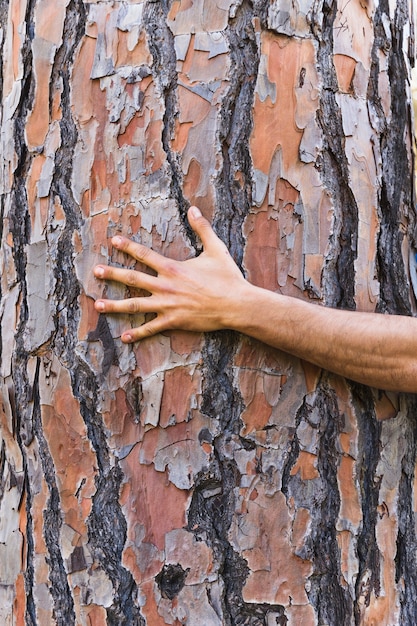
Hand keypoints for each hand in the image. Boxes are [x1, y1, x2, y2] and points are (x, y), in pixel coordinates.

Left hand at [93, 206, 249, 341]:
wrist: (236, 305)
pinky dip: (137, 333)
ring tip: (98, 305)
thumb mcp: (216, 249)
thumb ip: (202, 229)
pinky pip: (151, 328)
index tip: (113, 240)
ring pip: (135, 305)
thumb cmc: (227, 277)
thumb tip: (193, 209)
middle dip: (112, 275)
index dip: (128, 246)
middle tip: (96, 272)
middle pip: (132, 279)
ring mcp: (167, 306)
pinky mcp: (174, 321)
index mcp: (173, 268)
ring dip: (115, 305)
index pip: (144, 255)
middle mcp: (165, 286)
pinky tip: (124, 337)